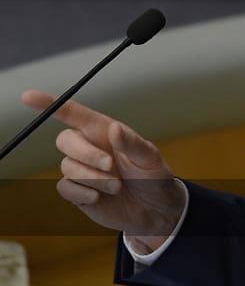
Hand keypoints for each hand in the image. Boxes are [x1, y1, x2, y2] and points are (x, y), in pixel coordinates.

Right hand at [21, 89, 185, 252]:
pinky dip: (83, 193)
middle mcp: (89, 148)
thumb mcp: (151, 159)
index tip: (28, 96)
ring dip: (94, 178)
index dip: (50, 104)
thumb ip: (133, 143)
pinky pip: (65, 187)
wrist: (154, 209)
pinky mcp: (77, 190)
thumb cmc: (154, 177)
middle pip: (65, 140)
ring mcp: (81, 169)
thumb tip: (114, 128)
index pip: (74, 114)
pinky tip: (100, 197)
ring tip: (118, 186)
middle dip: (86, 153)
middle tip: (111, 166)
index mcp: (105, 132)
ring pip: (67, 166)